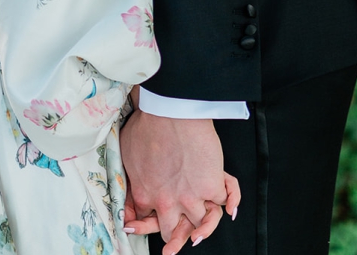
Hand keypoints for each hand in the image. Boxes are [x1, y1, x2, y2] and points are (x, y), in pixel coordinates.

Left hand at [120, 111, 239, 254]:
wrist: (171, 113)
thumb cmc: (147, 126)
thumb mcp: (126, 154)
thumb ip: (129, 176)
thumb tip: (129, 184)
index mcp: (145, 196)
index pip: (146, 221)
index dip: (146, 224)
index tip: (141, 225)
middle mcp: (168, 203)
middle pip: (172, 232)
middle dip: (174, 238)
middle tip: (173, 246)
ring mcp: (191, 197)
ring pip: (199, 224)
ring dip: (201, 228)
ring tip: (199, 234)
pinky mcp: (211, 185)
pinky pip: (223, 202)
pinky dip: (229, 203)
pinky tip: (230, 209)